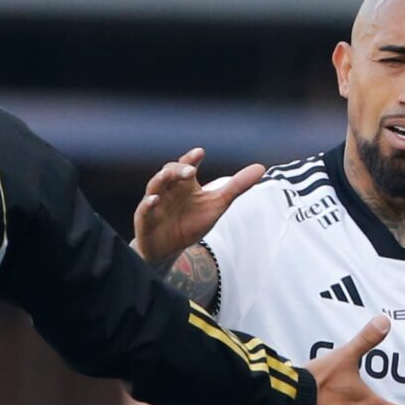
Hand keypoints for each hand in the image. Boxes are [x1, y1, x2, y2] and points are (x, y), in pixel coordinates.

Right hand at [132, 147, 264, 263]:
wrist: (171, 250)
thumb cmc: (191, 223)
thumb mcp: (217, 205)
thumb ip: (236, 186)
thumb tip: (261, 167)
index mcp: (184, 184)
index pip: (186, 165)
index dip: (191, 159)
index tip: (200, 153)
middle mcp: (168, 189)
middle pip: (169, 172)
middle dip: (179, 169)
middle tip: (191, 171)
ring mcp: (155, 203)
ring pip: (154, 186)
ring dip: (160, 179)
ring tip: (168, 176)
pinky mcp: (145, 219)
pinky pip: (144, 209)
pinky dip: (148, 204)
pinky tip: (154, 200)